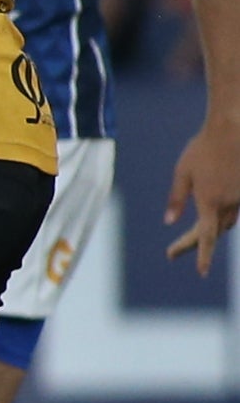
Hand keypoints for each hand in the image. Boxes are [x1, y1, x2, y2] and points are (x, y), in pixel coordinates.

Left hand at [167, 115, 239, 272]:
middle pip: (213, 232)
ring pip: (225, 223)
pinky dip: (220, 219)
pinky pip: (233, 211)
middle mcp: (227, 203)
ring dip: (209, 233)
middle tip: (172, 253)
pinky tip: (211, 219)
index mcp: (209, 201)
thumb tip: (169, 222)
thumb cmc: (203, 148)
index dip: (202, 255)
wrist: (233, 130)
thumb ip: (176, 198)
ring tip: (188, 240)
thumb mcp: (183, 172)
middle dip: (194, 245)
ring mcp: (239, 197)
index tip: (201, 272)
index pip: (206, 236)